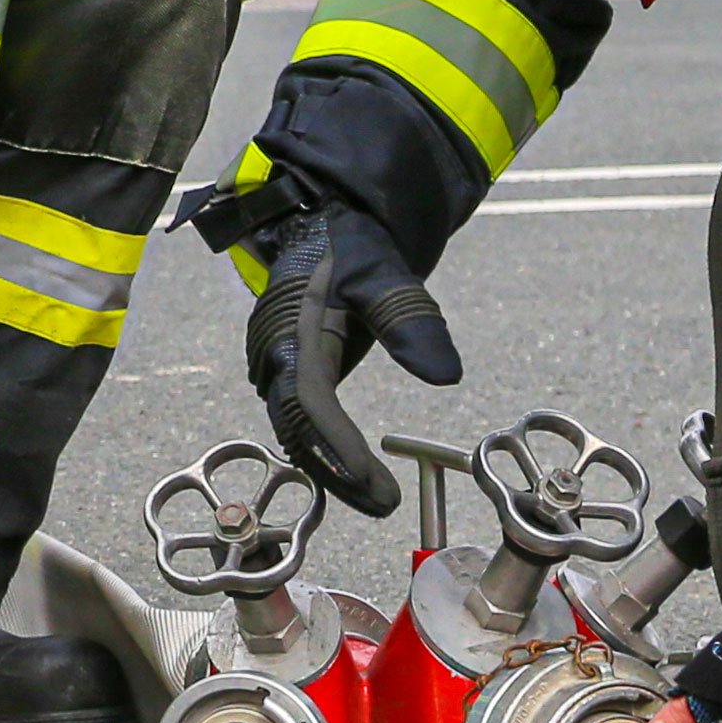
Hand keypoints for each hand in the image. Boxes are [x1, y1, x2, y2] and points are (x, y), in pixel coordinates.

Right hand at [237, 195, 463, 511]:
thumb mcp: (387, 274)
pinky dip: (326, 450)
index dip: (337, 446)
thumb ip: (411, 322)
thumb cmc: (355, 244)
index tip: (369, 481)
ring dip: (332, 468)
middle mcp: (275, 354)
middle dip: (339, 472)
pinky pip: (300, 420)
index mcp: (294, 332)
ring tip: (379, 500)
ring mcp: (276, 364)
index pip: (311, 403)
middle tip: (386, 504)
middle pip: (298, 429)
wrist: (324, 218)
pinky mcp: (288, 369)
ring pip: (296, 431)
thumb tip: (446, 377)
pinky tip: (355, 473)